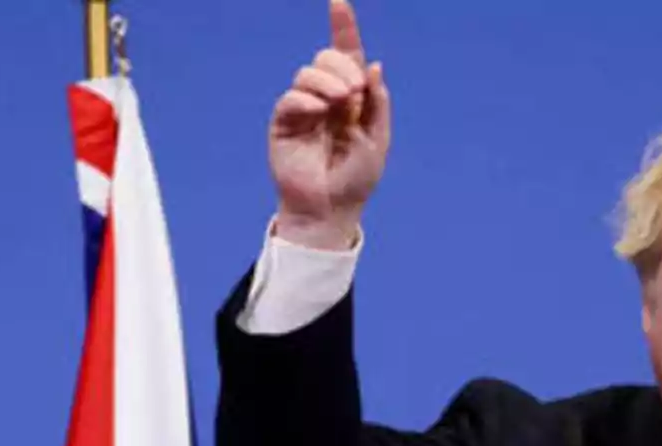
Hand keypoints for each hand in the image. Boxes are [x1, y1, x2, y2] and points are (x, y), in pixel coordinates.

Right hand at [269, 0, 390, 249]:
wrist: (332, 209)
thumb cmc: (356, 179)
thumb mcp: (378, 139)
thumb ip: (377, 103)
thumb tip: (373, 65)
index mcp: (351, 98)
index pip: (346, 55)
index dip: (343, 28)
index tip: (338, 1)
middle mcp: (326, 98)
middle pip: (327, 58)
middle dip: (342, 66)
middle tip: (354, 93)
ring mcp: (304, 110)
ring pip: (308, 73)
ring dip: (327, 81)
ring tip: (341, 104)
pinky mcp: (284, 125)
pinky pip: (291, 98)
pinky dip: (306, 99)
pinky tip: (318, 112)